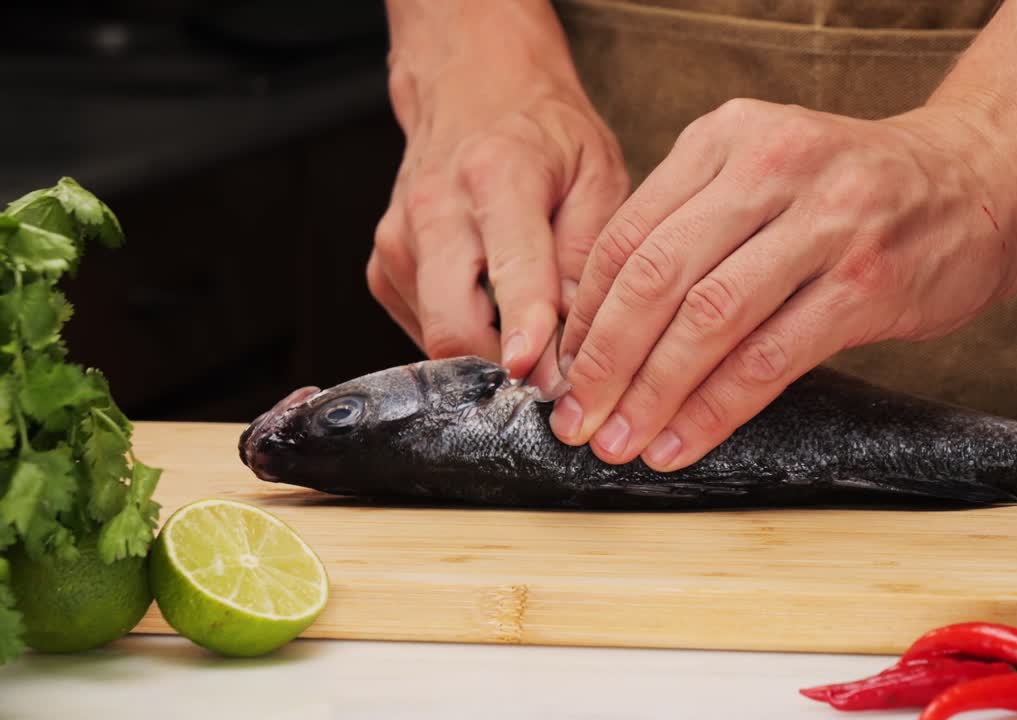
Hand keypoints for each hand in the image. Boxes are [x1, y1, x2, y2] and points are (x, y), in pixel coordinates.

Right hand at [368, 4, 629, 379]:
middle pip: (453, 323)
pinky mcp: (385, 269)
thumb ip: (591, 251)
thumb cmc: (542, 132)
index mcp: (496, 175)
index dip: (524, 328)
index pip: (510, 268)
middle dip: (503, 368)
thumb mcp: (597, 172)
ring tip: (531, 334)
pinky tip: (495, 309)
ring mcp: (399, 242)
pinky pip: (425, 331)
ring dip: (489, 353)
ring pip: (438, 338)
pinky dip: (467, 336)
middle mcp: (434, 210)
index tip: (536, 369)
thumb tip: (582, 332)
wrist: (472, 87)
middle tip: (553, 383)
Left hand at [550, 98, 1016, 469]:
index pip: (628, 236)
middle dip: (604, 361)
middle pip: (655, 276)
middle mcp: (769, 166)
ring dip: (652, 394)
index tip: (567, 372)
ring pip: (707, 320)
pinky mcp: (866, 282)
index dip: (586, 316)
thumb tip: (606, 329)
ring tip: (620, 442)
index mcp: (726, 137)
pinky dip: (715, 410)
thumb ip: (691, 227)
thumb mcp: (763, 174)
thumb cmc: (852, 193)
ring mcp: (824, 222)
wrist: (977, 179)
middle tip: (577, 419)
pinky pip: (769, 359)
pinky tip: (682, 442)